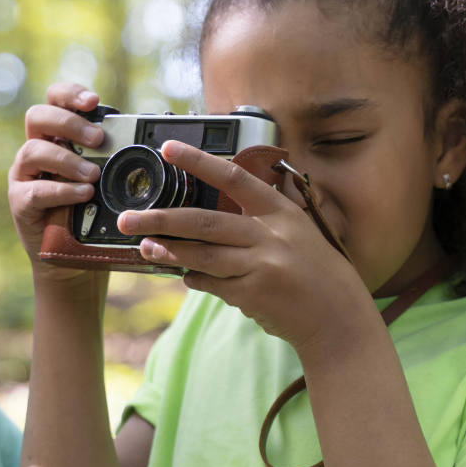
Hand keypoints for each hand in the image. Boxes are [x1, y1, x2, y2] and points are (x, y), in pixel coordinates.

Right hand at [7, 82, 106, 283]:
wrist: (74, 259)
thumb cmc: (92, 214)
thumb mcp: (106, 180)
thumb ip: (114, 157)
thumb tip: (151, 140)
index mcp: (56, 137)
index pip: (54, 100)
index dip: (70, 94)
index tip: (94, 102)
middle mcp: (36, 150)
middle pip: (37, 116)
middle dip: (68, 123)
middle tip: (97, 139)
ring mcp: (24, 176)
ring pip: (33, 151)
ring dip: (66, 160)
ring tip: (93, 174)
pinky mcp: (21, 202)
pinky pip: (36, 191)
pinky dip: (62, 190)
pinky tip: (83, 194)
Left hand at [116, 140, 374, 351]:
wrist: (337, 318)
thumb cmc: (315, 270)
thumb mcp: (296, 231)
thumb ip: (261, 215)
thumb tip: (219, 202)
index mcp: (280, 211)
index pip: (233, 178)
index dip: (199, 161)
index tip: (167, 148)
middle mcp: (270, 235)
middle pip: (204, 222)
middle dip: (161, 219)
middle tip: (127, 217)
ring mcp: (260, 266)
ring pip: (201, 255)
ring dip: (168, 251)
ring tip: (143, 246)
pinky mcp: (252, 294)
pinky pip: (211, 283)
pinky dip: (194, 278)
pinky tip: (183, 274)